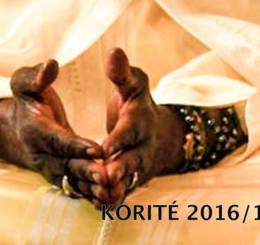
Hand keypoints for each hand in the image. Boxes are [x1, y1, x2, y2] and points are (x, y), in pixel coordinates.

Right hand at [0, 61, 103, 201]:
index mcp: (34, 129)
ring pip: (71, 181)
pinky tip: (107, 201)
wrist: (17, 122)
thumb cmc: (27, 97)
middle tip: (107, 176)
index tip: (97, 149)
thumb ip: (36, 75)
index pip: (57, 140)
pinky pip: (74, 188)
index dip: (76, 146)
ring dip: (89, 188)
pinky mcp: (58, 176)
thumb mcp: (25, 82)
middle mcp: (40, 153)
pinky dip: (89, 195)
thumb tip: (50, 65)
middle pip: (65, 165)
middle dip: (86, 172)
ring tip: (110, 192)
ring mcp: (48, 168)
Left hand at [100, 48, 183, 206]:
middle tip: (108, 176)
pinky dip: (115, 200)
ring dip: (117, 189)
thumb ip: (122, 72)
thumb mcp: (133, 83)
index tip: (107, 146)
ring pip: (129, 180)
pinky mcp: (133, 181)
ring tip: (103, 197)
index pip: (131, 130)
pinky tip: (102, 207)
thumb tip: (114, 52)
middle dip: (122, 168)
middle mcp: (142, 145)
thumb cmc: (137, 103)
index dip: (120, 138)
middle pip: (133, 159)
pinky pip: (124, 192)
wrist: (158, 133)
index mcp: (140, 120)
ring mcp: (139, 166)